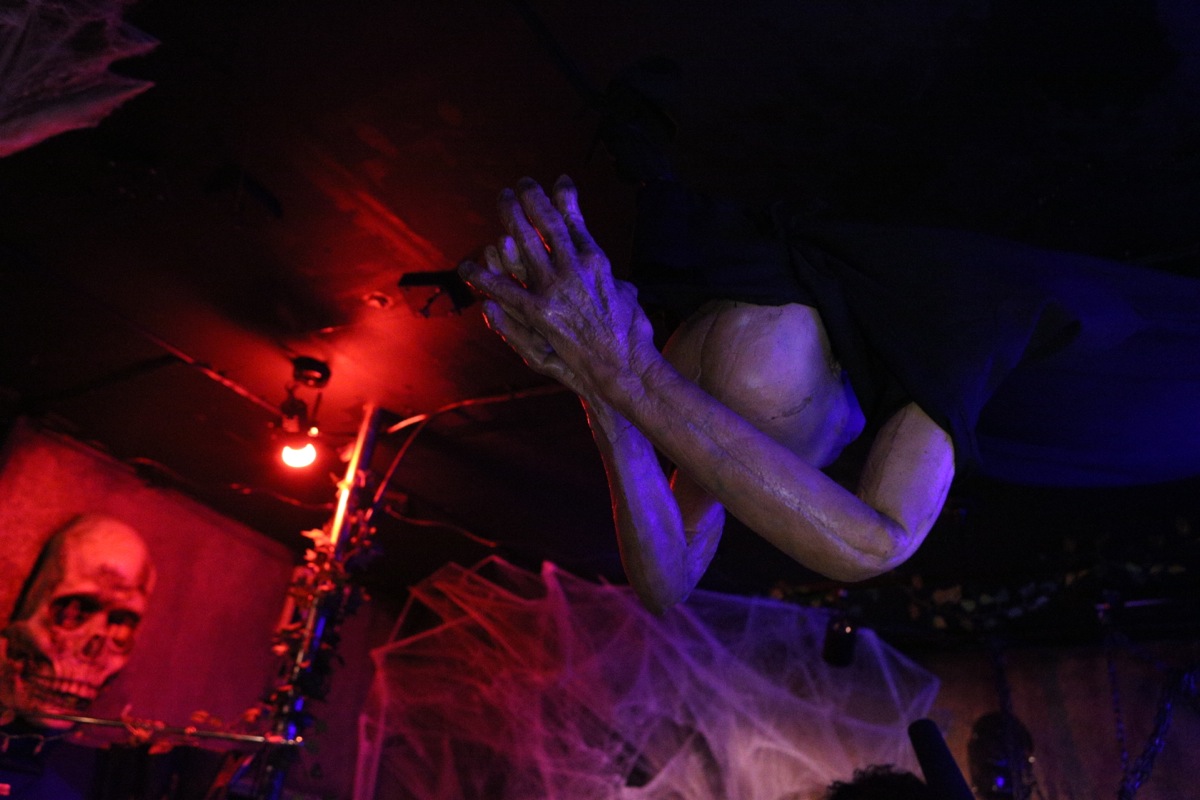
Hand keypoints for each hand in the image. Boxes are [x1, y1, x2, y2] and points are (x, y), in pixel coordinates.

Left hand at [458, 176, 657, 403]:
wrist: (624, 365)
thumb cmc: (633, 336)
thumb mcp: (630, 299)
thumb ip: (617, 285)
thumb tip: (617, 282)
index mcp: (597, 262)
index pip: (576, 221)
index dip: (565, 198)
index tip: (559, 180)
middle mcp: (574, 267)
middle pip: (547, 223)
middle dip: (532, 199)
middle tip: (519, 185)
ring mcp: (554, 288)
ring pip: (524, 243)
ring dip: (511, 218)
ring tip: (502, 201)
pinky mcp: (538, 312)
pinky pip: (504, 289)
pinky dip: (485, 276)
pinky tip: (470, 265)